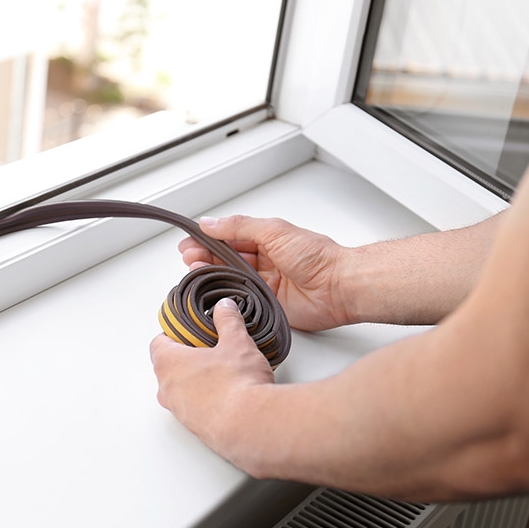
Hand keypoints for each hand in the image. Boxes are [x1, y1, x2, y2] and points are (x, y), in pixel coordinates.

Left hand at [150, 298, 273, 453]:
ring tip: (223, 373)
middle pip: (168, 367)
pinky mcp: (195, 428)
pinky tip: (229, 395)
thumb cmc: (237, 385)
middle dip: (187, 358)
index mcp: (169, 363)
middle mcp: (167, 389)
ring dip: (196, 381)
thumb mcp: (237, 342)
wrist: (250, 425)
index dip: (173, 334)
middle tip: (210, 350)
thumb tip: (225, 308)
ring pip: (180, 390)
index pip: (158, 343)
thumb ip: (228, 321)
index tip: (188, 330)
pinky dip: (206, 401)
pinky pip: (194, 409)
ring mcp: (180, 411)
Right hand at [180, 215, 351, 330]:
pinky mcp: (267, 305)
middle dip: (205, 258)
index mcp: (266, 239)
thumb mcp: (273, 230)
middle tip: (189, 258)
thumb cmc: (317, 256)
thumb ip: (240, 226)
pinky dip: (227, 298)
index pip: (229, 238)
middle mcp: (264, 261)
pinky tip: (214, 294)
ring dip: (213, 276)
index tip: (189, 241)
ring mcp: (264, 284)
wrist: (339, 286)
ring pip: (231, 280)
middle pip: (226, 260)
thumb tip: (211, 222)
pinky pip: (241, 301)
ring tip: (196, 272)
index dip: (208, 239)